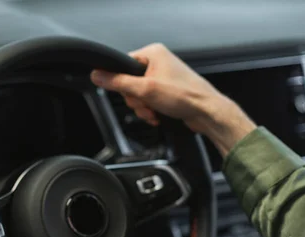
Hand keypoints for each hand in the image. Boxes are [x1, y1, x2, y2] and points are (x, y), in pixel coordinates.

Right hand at [91, 43, 255, 155]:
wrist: (207, 113)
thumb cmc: (185, 96)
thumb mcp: (146, 89)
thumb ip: (118, 83)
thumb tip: (97, 75)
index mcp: (153, 53)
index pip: (122, 65)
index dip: (122, 83)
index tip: (130, 92)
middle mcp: (158, 62)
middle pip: (129, 83)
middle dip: (136, 99)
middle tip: (147, 103)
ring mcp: (162, 78)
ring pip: (137, 95)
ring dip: (143, 108)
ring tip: (154, 111)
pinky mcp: (165, 92)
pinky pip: (147, 101)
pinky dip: (150, 110)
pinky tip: (158, 115)